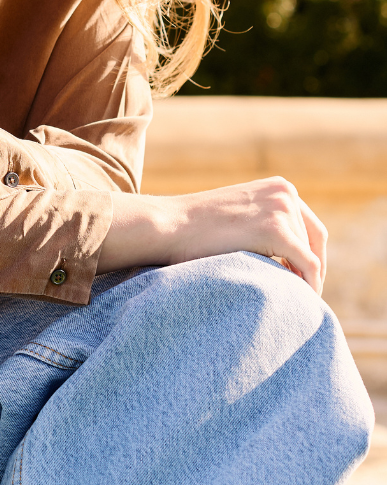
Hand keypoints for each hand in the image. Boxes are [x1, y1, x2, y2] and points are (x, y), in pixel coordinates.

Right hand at [100, 178, 327, 293]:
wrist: (168, 226)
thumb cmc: (194, 227)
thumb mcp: (238, 213)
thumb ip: (264, 221)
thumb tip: (290, 257)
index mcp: (278, 186)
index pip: (309, 225)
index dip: (309, 253)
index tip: (300, 278)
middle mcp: (285, 192)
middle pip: (316, 239)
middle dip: (310, 267)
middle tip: (301, 293)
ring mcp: (281, 209)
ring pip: (311, 255)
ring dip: (301, 276)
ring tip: (283, 295)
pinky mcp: (276, 230)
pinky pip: (308, 265)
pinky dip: (310, 284)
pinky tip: (299, 298)